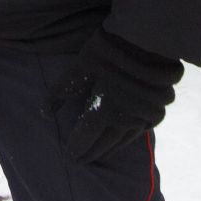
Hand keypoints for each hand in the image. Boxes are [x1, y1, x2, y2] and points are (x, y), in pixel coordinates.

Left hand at [44, 30, 182, 164]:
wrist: (148, 38)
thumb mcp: (79, 68)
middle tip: (82, 162)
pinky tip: (123, 139)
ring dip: (109, 149)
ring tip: (100, 156)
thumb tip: (44, 112)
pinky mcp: (156, 110)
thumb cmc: (108, 50)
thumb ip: (61, 91)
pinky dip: (127, 139)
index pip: (85, 139)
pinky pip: (138, 132)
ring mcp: (142, 117)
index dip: (76, 149)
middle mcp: (123, 120)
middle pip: (104, 144)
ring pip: (123, 141)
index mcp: (103, 111)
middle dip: (91, 153)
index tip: (70, 157)